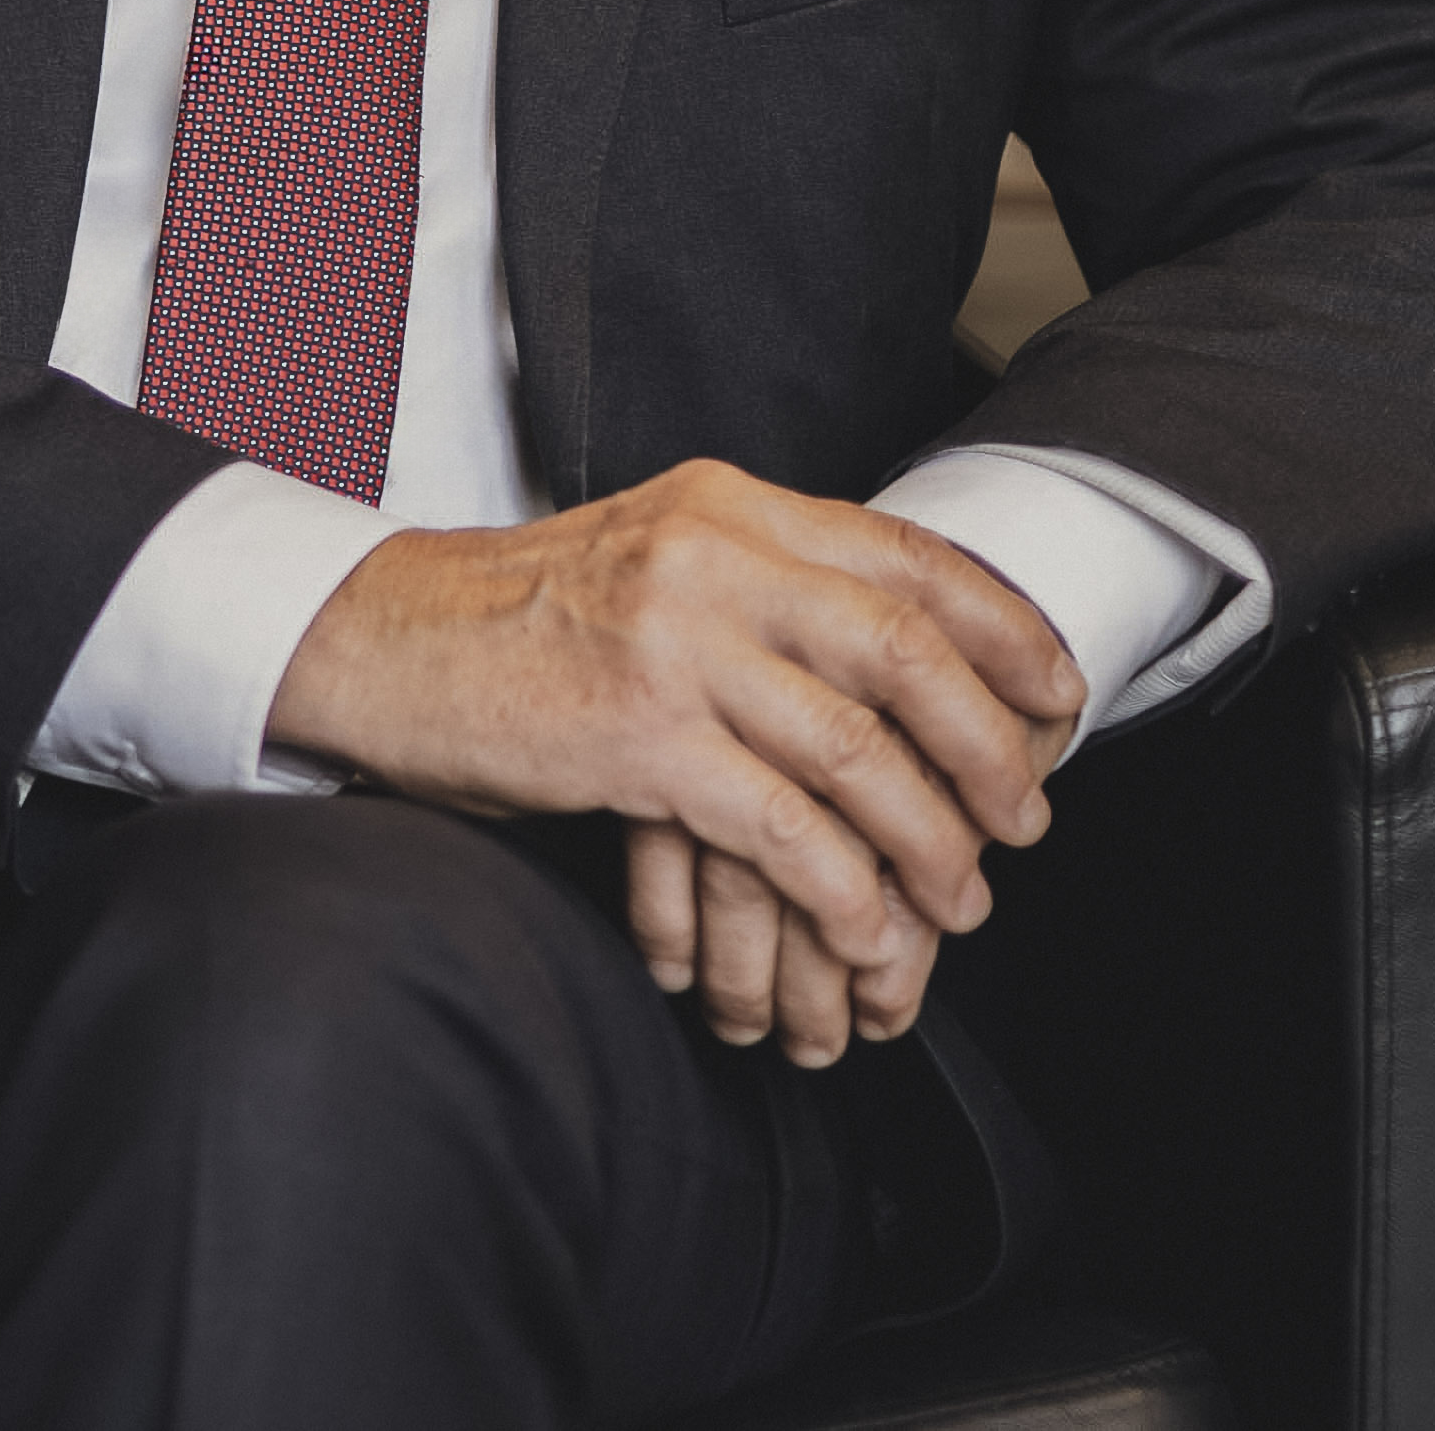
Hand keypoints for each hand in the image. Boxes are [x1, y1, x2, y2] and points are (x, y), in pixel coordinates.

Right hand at [267, 461, 1084, 994]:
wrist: (377, 642)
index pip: (906, 556)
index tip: (1057, 693)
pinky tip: (868, 927)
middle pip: (904, 651)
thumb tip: (886, 640)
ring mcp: (672, 645)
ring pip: (857, 752)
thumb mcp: (648, 556)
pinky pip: (783, 828)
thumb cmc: (513, 617)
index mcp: (725, 505)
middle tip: (1026, 814)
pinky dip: (844, 890)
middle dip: (988, 747)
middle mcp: (709, 558)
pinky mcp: (634, 737)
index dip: (1004, 629)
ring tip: (962, 897)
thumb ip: (758, 577)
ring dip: (930, 842)